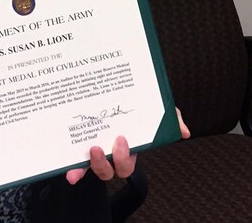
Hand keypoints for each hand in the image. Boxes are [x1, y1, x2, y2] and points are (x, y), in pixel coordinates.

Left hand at [65, 107, 190, 185]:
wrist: (113, 82)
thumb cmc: (138, 102)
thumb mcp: (156, 106)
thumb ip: (171, 117)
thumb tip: (183, 131)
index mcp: (127, 145)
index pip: (126, 162)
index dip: (123, 159)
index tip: (121, 140)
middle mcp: (109, 149)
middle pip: (108, 170)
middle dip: (104, 163)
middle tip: (101, 146)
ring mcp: (95, 145)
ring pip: (91, 166)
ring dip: (87, 165)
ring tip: (87, 150)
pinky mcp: (79, 140)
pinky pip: (74, 157)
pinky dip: (72, 165)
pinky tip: (67, 167)